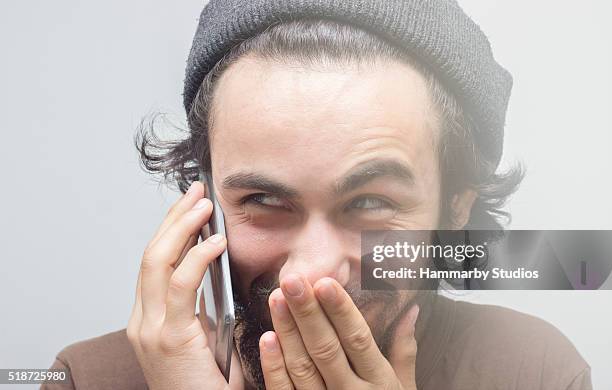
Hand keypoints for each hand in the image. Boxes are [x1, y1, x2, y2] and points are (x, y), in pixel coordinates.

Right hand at [126, 181, 244, 389]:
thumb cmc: (207, 389)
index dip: (171, 230)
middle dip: (174, 218)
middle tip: (196, 192)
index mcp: (149, 321)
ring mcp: (151, 330)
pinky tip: (215, 241)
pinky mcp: (170, 339)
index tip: (190, 207)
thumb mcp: (204, 344)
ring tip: (204, 204)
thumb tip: (220, 281)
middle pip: (151, 255)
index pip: (154, 264)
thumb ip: (206, 314)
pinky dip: (197, 258)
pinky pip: (181, 287)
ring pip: (158, 262)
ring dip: (182, 227)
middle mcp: (143, 322)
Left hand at [260, 274, 418, 389]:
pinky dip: (274, 367)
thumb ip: (404, 351)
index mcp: (379, 383)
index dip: (340, 311)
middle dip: (307, 312)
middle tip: (293, 280)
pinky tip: (267, 339)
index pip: (357, 340)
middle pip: (326, 349)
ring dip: (287, 331)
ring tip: (278, 299)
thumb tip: (411, 310)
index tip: (325, 283)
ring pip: (302, 366)